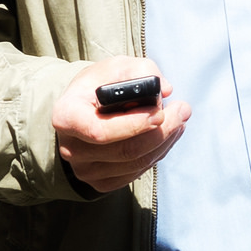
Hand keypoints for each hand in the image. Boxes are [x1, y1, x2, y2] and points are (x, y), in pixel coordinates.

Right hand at [50, 57, 190, 194]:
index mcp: (66, 116)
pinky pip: (136, 173)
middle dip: (162, 132)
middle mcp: (71, 148)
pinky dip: (157, 154)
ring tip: (180, 120)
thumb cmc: (99, 85)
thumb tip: (165, 90)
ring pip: (135, 164)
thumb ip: (141, 71)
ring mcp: (85, 170)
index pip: (99, 131)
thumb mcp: (115, 67)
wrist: (84, 109)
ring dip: (165, 142)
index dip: (133, 124)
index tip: (160, 112)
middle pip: (125, 151)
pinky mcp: (100, 183)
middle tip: (183, 110)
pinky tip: (166, 136)